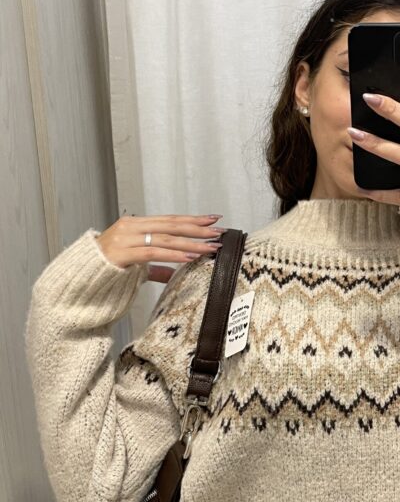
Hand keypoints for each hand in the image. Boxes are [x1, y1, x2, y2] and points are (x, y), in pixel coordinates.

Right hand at [95, 214, 225, 283]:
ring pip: (165, 238)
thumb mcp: (134, 267)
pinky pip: (153, 252)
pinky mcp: (121, 254)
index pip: (169, 220)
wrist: (78, 282)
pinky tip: (189, 256)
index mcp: (134, 226)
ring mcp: (124, 239)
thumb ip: (154, 267)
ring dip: (191, 242)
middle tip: (219, 231)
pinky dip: (174, 254)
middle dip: (197, 228)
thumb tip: (172, 273)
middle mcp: (130, 227)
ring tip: (210, 247)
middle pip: (171, 225)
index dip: (192, 220)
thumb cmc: (105, 273)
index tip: (213, 220)